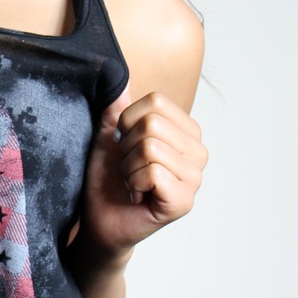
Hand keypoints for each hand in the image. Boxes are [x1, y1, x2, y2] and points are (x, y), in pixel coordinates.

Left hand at [78, 84, 207, 256]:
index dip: (128, 121)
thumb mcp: (110, 136)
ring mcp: (195, 179)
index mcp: (186, 132)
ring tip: (132, 183)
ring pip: (152, 148)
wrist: (100, 220)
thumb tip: (120, 77)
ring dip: (129, 168)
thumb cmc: (108, 179)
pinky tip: (137, 196)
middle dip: (128, 147)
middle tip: (129, 168)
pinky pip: (153, 172)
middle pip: (153, 124)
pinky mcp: (184, 202)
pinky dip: (134, 183)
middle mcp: (198, 153)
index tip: (125, 146)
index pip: (156, 102)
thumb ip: (119, 107)